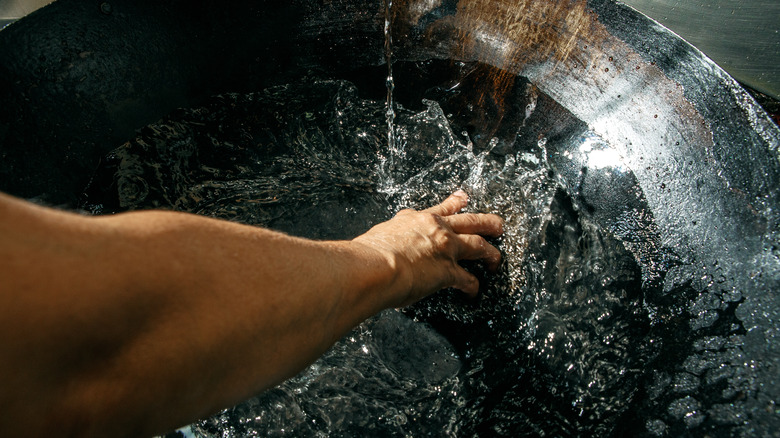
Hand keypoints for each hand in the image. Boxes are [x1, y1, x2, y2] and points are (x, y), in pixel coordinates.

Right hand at [353, 190, 502, 306]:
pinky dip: (473, 287)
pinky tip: (474, 293)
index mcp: (417, 219)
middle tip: (498, 224)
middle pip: (470, 221)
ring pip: (478, 245)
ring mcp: (446, 249)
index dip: (455, 204)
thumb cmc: (369, 253)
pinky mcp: (449, 271)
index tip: (464, 199)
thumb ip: (391, 236)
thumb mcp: (381, 234)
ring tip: (496, 259)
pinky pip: (467, 280)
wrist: (374, 266)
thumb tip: (384, 245)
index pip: (441, 209)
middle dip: (487, 222)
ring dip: (490, 253)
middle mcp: (436, 229)